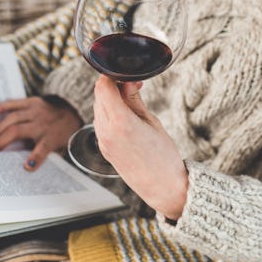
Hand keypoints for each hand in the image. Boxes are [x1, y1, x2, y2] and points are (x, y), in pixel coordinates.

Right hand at [0, 97, 82, 170]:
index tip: (27, 167)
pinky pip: (13, 103)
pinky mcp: (31, 102)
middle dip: (0, 142)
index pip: (43, 149)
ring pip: (12, 118)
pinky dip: (0, 108)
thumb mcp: (60, 148)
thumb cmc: (63, 134)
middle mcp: (42, 123)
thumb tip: (27, 168)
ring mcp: (35, 111)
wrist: (73, 110)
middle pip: (18, 131)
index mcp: (51, 137)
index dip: (35, 158)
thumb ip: (46, 156)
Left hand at [93, 76, 187, 219]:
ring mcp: (102, 141)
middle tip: (133, 86)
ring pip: (98, 108)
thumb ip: (134, 100)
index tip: (126, 74)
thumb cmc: (163, 156)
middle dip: (113, 86)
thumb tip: (127, 82)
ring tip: (132, 101)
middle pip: (99, 96)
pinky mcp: (103, 148)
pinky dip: (109, 113)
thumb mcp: (152, 122)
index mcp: (120, 122)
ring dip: (110, 100)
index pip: (103, 87)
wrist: (162, 187)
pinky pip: (100, 122)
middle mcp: (106, 131)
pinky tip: (126, 116)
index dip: (112, 76)